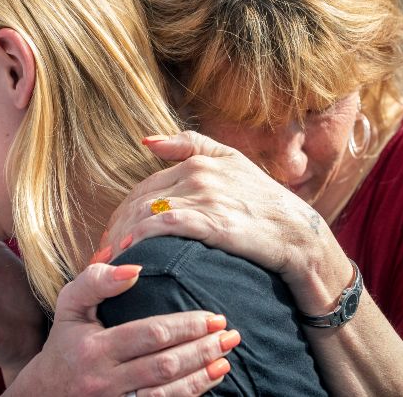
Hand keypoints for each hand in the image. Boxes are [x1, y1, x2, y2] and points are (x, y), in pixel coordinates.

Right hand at [5, 263, 236, 395]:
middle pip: (164, 366)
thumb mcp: (69, 306)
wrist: (43, 394)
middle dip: (202, 349)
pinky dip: (190, 394)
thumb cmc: (63, 343)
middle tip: (230, 335)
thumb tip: (134, 267)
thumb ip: (96, 281)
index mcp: (94, 349)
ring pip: (167, 394)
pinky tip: (210, 380)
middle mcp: (105, 380)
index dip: (186, 326)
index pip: (150, 335)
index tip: (213, 317)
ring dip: (201, 376)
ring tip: (226, 358)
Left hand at [101, 131, 349, 313]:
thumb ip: (190, 146)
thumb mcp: (233, 162)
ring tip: (110, 261)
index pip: (144, 187)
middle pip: (140, 201)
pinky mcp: (213, 221)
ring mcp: (206, 197)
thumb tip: (146, 140)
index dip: (122, 213)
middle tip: (103, 254)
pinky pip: (165, 226)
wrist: (298, 234)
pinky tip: (131, 252)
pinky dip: (143, 237)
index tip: (111, 236)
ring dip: (122, 237)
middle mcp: (199, 174)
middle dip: (116, 228)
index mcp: (198, 162)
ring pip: (147, 213)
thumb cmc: (265, 203)